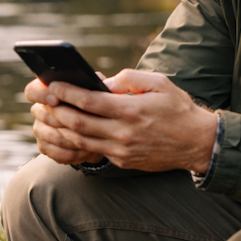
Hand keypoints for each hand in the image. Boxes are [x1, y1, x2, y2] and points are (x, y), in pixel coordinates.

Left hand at [27, 69, 217, 171]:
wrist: (197, 143)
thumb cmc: (177, 108)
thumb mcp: (158, 83)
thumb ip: (128, 79)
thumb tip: (102, 83)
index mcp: (132, 110)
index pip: (90, 101)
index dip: (67, 93)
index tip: (52, 85)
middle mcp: (124, 133)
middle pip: (79, 124)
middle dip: (57, 111)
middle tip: (43, 101)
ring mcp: (122, 150)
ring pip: (82, 141)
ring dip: (61, 129)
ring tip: (49, 116)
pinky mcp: (123, 161)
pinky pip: (94, 151)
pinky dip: (77, 141)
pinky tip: (68, 131)